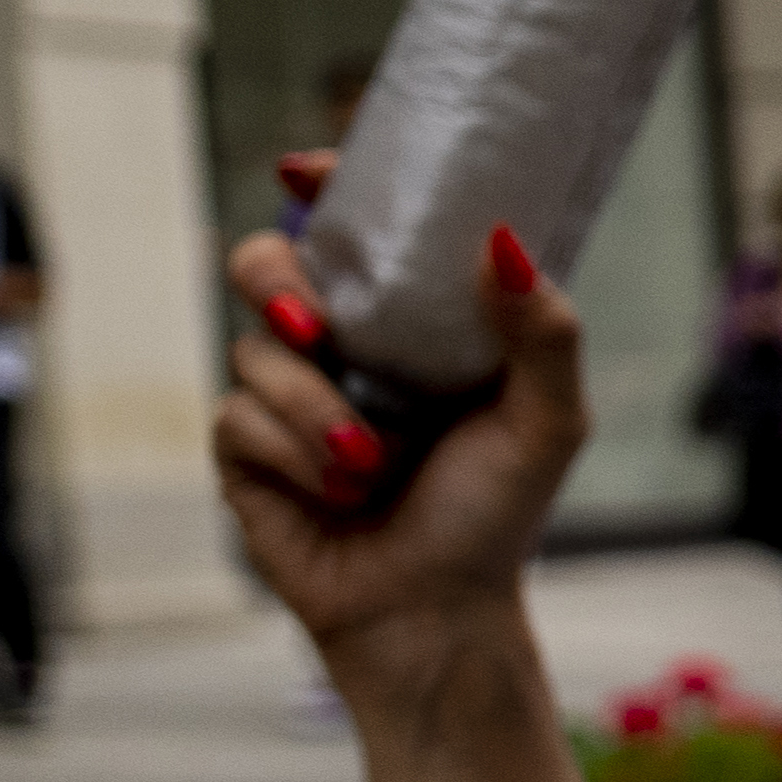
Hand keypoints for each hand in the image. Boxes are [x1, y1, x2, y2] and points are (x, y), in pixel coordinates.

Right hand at [205, 191, 577, 652]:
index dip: (321, 190)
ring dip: (314, 407)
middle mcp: (341, 349)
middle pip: (266, 265)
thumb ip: (542, 334)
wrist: (435, 611)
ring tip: (372, 462)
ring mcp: (284, 396)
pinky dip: (294, 454)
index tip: (302, 170)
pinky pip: (237, 416)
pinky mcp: (243, 450)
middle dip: (279, 283)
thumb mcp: (545, 422)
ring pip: (253, 348)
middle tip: (321, 329)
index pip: (353, 234)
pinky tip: (340, 491)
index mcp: (409, 326)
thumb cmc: (494, 515)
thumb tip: (504, 239)